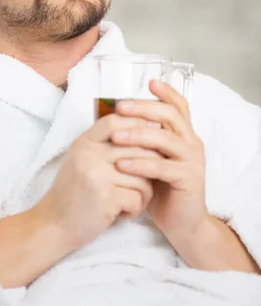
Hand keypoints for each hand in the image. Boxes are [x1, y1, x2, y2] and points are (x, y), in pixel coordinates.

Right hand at [38, 114, 156, 250]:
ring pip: (142, 176)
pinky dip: (135, 208)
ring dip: (144, 193)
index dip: (137, 125)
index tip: (152, 136)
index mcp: (84, 143)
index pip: (114, 121)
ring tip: (132, 201)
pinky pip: (137, 197)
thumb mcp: (82, 159)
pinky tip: (123, 213)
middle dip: (150, 166)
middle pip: (136, 148)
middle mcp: (89, 154)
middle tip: (146, 181)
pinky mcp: (106, 198)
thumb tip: (144, 129)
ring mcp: (97, 175)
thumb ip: (104, 144)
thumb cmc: (74, 192)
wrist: (54, 224)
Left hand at [112, 79, 207, 247]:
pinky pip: (163, 167)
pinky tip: (122, 164)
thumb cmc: (161, 188)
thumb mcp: (151, 159)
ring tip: (115, 137)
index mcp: (183, 134)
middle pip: (170, 116)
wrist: (182, 223)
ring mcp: (193, 160)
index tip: (149, 82)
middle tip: (120, 107)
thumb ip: (142, 140)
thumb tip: (114, 118)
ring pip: (166, 139)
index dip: (166, 92)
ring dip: (138, 135)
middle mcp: (191, 143)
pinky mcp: (189, 179)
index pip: (179, 106)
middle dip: (143, 109)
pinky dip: (141, 164)